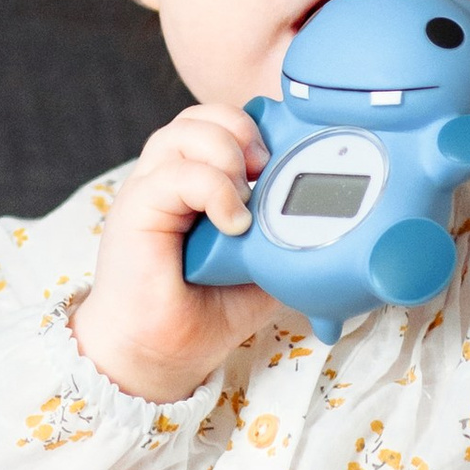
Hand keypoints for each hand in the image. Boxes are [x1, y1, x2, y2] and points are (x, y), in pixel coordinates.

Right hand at [71, 104, 282, 400]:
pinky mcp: (135, 209)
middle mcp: (171, 177)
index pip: (223, 123)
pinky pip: (175, 174)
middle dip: (244, 130)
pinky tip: (233, 223)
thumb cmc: (204, 312)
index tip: (286, 159)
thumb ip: (288, 238)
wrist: (158, 354)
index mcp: (197, 182)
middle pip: (202, 114)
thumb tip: (334, 224)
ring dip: (227, 153)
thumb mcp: (265, 268)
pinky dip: (213, 188)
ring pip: (184, 131)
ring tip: (244, 197)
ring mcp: (150, 189)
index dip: (257, 127)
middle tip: (265, 172)